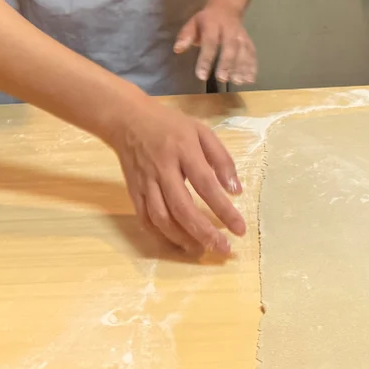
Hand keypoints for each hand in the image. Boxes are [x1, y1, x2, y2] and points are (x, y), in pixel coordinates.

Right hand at [109, 96, 246, 255]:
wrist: (128, 119)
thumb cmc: (170, 125)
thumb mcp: (201, 131)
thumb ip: (221, 159)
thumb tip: (236, 191)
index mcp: (183, 150)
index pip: (206, 184)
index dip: (223, 209)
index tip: (240, 229)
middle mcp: (163, 168)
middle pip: (182, 207)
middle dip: (204, 232)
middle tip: (223, 249)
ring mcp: (146, 182)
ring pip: (161, 218)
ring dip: (182, 238)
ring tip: (201, 249)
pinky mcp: (134, 192)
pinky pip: (145, 219)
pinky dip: (160, 235)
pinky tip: (176, 242)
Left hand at [175, 1, 256, 86]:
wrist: (227, 6)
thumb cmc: (206, 20)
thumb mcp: (193, 23)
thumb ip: (185, 36)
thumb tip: (177, 49)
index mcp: (213, 25)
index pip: (210, 42)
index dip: (206, 59)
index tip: (201, 75)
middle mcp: (229, 30)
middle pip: (230, 46)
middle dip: (227, 63)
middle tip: (222, 79)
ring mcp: (241, 35)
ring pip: (243, 50)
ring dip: (242, 66)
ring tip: (239, 81)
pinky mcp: (248, 40)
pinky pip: (252, 52)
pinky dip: (252, 66)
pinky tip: (250, 79)